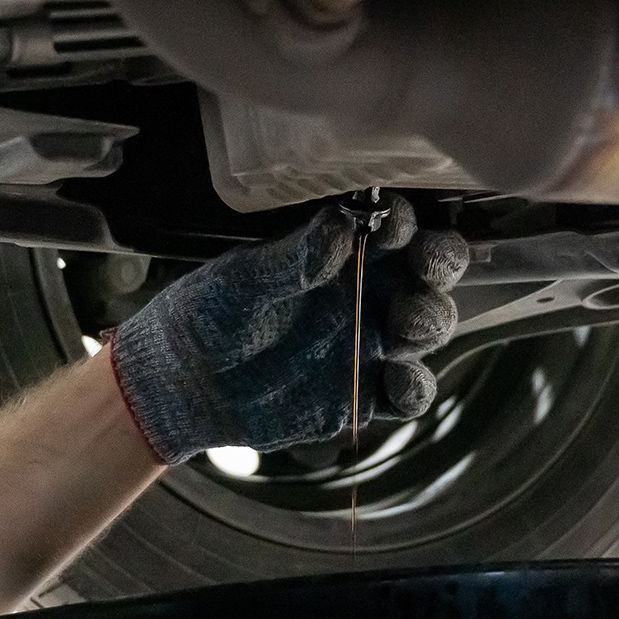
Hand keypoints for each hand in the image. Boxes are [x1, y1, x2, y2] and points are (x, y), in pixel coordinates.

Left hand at [108, 195, 468, 463]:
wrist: (179, 386)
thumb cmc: (205, 316)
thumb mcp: (242, 281)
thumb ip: (292, 258)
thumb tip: (341, 227)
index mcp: (337, 254)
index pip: (391, 228)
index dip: (403, 222)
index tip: (395, 223)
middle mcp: (363, 294)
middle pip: (427, 273)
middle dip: (439, 265)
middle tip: (427, 267)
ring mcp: (367, 346)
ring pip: (426, 328)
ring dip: (431, 321)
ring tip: (408, 325)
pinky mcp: (361, 395)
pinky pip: (407, 394)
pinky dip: (415, 388)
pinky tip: (398, 380)